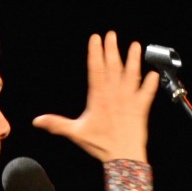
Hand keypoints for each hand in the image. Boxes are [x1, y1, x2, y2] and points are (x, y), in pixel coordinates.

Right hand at [32, 31, 159, 163]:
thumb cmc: (100, 144)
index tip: (96, 38)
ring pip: (132, 74)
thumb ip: (56, 124)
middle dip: (112, 49)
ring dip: (133, 59)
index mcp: (99, 97)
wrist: (123, 155)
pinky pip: (147, 92)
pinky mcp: (141, 107)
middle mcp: (115, 94)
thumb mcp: (75, 132)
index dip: (95, 52)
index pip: (96, 69)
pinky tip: (154, 74)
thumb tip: (37, 121)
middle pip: (113, 66)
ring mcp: (129, 98)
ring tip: (135, 45)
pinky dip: (151, 83)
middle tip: (111, 35)